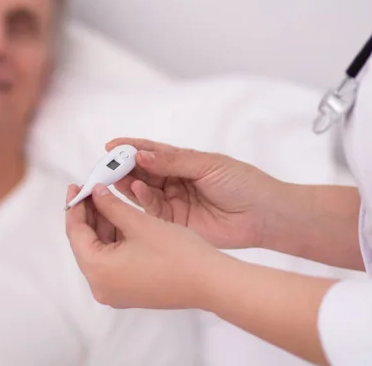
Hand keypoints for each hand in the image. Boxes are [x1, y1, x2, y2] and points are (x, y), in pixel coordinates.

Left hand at [65, 184, 218, 309]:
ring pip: (100, 251)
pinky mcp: (129, 292)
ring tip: (108, 199)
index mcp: (97, 270)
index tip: (76, 185)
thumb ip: (111, 205)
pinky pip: (112, 262)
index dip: (75, 205)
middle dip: (89, 214)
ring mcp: (115, 292)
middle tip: (94, 188)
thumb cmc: (175, 252)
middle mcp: (100, 286)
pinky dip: (114, 240)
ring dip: (103, 226)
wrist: (210, 282)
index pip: (75, 232)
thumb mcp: (139, 222)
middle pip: (85, 243)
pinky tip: (121, 219)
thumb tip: (94, 192)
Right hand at [106, 138, 284, 248]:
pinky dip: (142, 200)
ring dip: (129, 183)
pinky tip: (136, 191)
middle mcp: (174, 182)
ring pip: (143, 191)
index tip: (111, 146)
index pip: (151, 153)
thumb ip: (173, 162)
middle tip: (107, 164)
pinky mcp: (174, 223)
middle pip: (142, 173)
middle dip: (124, 167)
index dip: (130, 149)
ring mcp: (173, 202)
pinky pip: (152, 211)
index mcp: (183, 163)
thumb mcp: (207, 165)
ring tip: (118, 177)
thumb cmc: (242, 183)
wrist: (264, 215)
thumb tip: (141, 155)